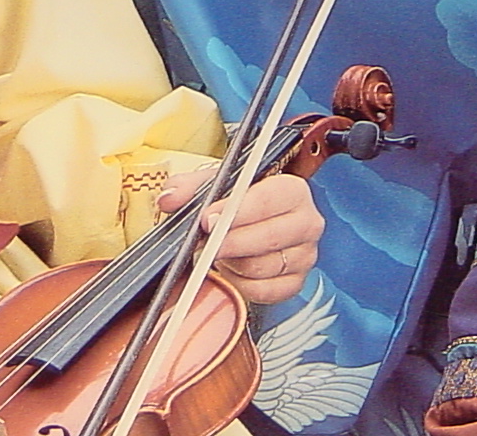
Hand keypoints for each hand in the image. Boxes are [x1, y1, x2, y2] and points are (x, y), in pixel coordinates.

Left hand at [158, 169, 322, 305]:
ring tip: (221, 252)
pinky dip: (242, 284)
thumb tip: (170, 198)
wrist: (254, 224)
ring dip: (234, 263)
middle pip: (269, 238)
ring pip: (263, 267)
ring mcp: (304, 255)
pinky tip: (233, 269)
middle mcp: (306, 222)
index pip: (269, 200)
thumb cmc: (241, 202)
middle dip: (230, 243)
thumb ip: (191, 186)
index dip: (236, 211)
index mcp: (292, 190)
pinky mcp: (296, 283)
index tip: (209, 220)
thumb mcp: (216, 184)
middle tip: (206, 244)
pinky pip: (265, 292)